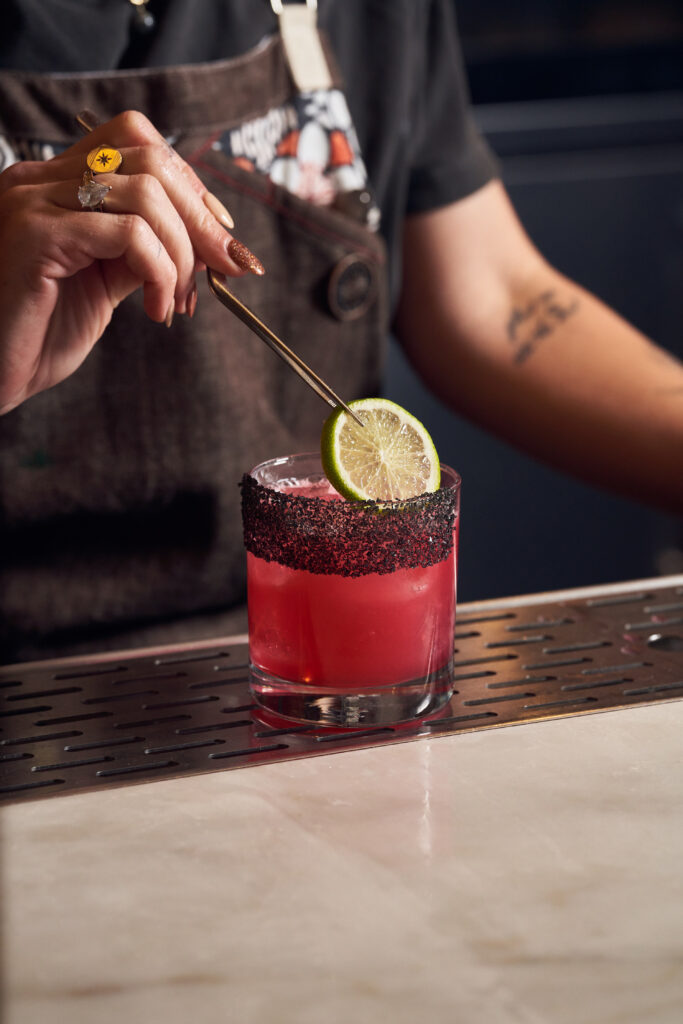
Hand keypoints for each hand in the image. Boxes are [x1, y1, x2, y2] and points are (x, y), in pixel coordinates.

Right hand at [0, 110, 263, 413]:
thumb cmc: (37, 335)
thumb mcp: (105, 284)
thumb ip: (142, 250)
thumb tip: (206, 240)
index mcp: (55, 182)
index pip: (136, 139)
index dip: (190, 184)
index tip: (219, 237)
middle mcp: (40, 179)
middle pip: (150, 158)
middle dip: (201, 218)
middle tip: (226, 268)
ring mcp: (34, 200)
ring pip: (146, 193)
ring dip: (183, 254)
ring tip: (177, 301)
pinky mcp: (36, 233)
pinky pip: (129, 234)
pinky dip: (160, 273)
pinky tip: (156, 310)